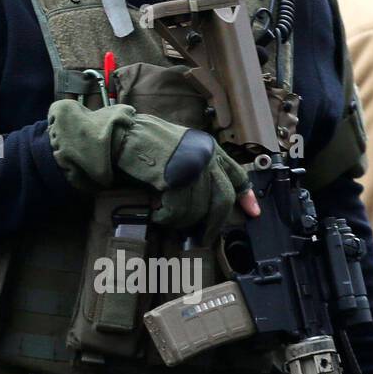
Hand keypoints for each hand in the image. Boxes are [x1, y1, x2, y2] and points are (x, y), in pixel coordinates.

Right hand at [48, 100, 254, 240]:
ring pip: (199, 209)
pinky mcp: (176, 176)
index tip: (253, 213)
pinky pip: (179, 210)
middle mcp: (206, 154)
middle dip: (213, 223)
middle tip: (202, 237)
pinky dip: (167, 218)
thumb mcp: (179, 151)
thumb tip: (208, 202)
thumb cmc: (144, 146)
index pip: (237, 174)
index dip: (246, 196)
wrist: (119, 136)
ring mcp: (192, 164)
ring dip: (181, 220)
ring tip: (165, 218)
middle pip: (223, 199)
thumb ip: (197, 169)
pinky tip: (156, 214)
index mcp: (209, 147)